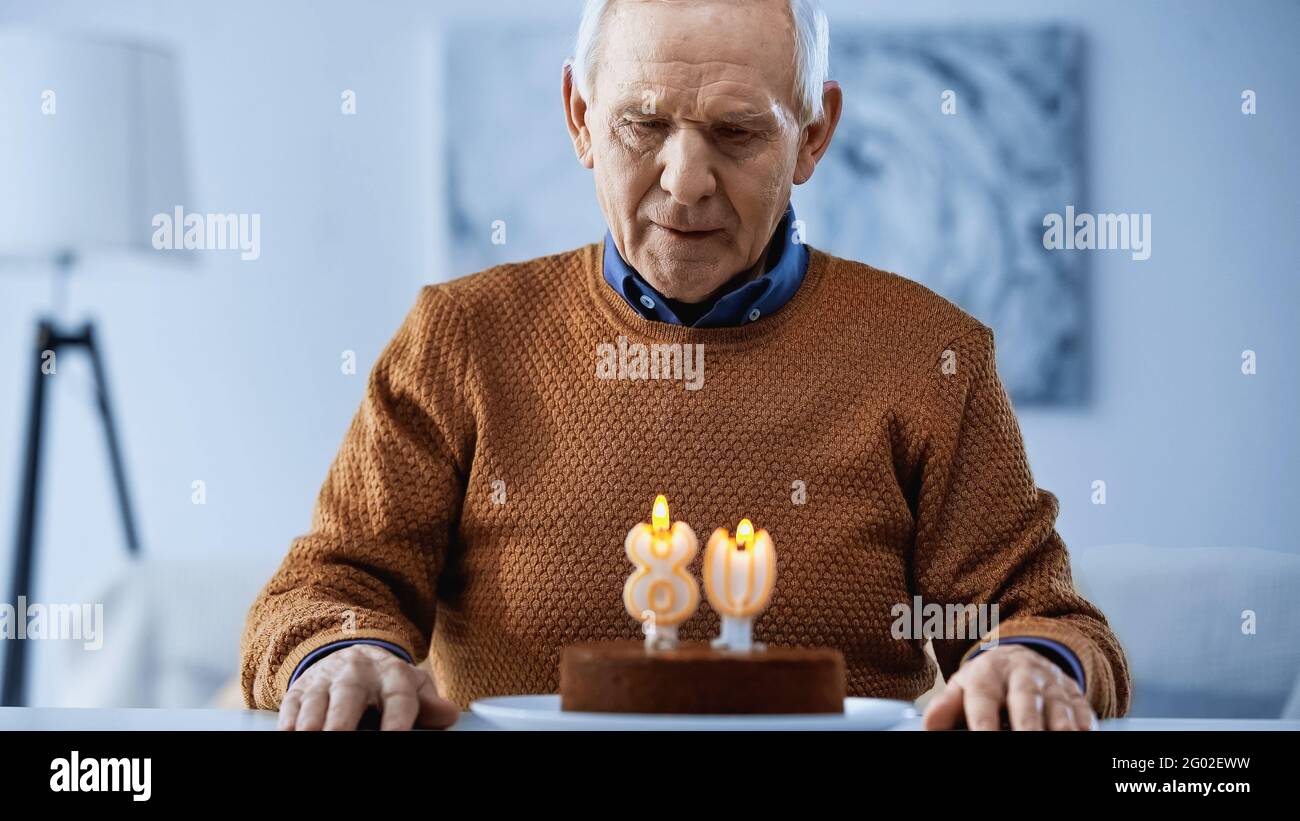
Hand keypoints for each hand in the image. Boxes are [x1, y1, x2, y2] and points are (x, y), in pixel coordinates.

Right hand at [278, 644, 460, 730]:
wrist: (349, 652)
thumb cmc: (385, 681)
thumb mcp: (412, 686)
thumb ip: (429, 702)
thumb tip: (449, 715)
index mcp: (392, 675)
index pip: (398, 696)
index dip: (397, 718)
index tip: (396, 735)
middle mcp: (356, 674)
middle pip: (349, 695)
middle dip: (343, 720)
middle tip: (340, 737)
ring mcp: (325, 680)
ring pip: (316, 700)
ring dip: (312, 721)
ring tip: (311, 736)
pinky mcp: (300, 689)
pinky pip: (291, 705)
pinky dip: (289, 720)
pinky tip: (291, 732)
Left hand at [923, 643, 1095, 730]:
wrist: (1021, 656)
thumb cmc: (987, 682)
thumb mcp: (963, 687)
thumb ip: (947, 706)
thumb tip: (929, 727)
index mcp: (988, 673)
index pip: (984, 698)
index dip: (984, 721)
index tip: (985, 737)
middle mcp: (1022, 676)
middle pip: (1026, 700)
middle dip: (1028, 725)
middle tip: (1026, 741)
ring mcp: (1052, 685)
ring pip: (1059, 707)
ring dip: (1060, 727)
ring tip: (1059, 741)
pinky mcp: (1075, 695)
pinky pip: (1083, 711)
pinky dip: (1084, 726)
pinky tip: (1084, 736)